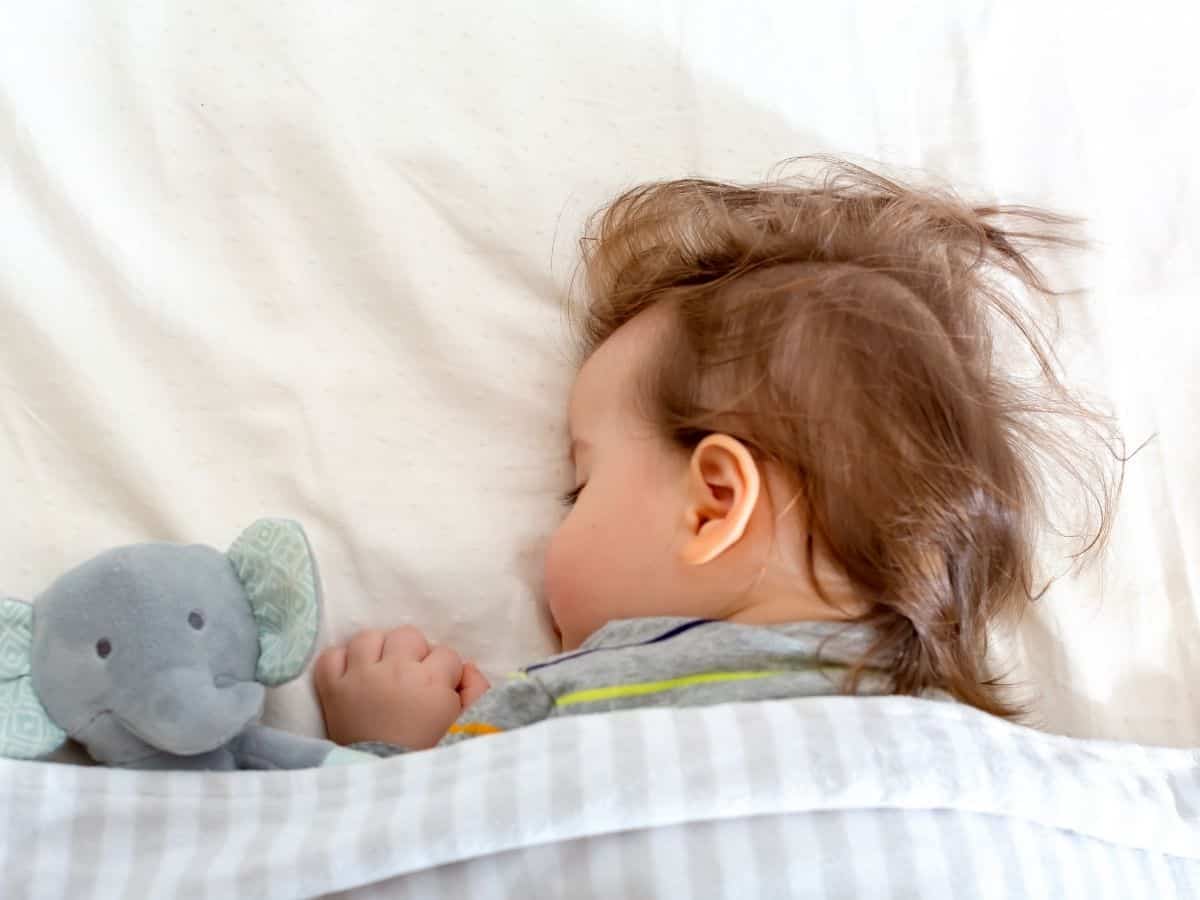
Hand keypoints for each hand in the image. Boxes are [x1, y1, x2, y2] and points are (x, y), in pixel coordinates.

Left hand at [314, 626, 490, 749]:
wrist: (383, 781)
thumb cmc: (428, 752)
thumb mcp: (464, 724)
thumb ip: (476, 690)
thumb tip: (468, 667)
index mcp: (431, 681)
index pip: (446, 654)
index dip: (445, 672)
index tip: (440, 691)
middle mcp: (395, 671)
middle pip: (408, 636)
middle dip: (414, 655)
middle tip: (411, 680)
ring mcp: (360, 677)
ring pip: (369, 638)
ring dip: (377, 653)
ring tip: (380, 673)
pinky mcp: (332, 688)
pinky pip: (332, 655)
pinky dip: (340, 663)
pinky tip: (351, 676)